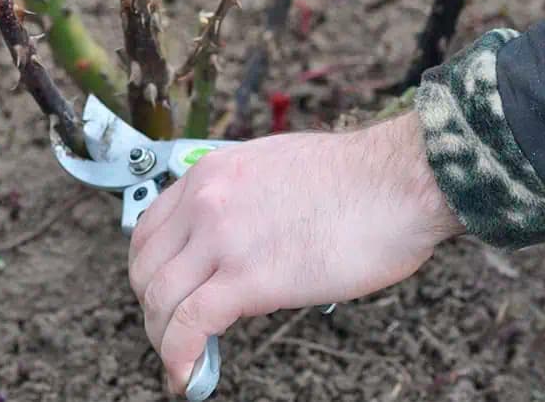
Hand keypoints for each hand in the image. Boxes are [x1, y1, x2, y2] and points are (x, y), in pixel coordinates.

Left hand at [128, 111, 462, 393]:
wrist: (398, 180)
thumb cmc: (356, 178)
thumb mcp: (273, 168)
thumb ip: (240, 200)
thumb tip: (234, 241)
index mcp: (213, 174)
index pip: (149, 230)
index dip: (149, 271)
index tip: (163, 295)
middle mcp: (206, 202)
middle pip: (146, 268)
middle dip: (152, 307)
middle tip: (172, 330)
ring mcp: (224, 239)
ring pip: (161, 299)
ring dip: (162, 339)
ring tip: (180, 360)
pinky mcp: (250, 277)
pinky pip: (191, 323)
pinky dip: (178, 356)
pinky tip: (186, 376)